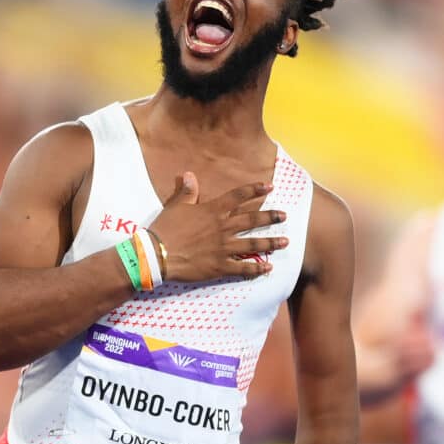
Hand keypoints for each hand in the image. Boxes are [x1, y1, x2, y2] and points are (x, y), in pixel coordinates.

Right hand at [149, 172, 287, 281]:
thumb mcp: (176, 206)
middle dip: (270, 217)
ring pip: (253, 244)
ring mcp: (223, 248)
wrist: (157, 254)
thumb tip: (190, 175)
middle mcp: (223, 228)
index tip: (269, 186)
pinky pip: (243, 268)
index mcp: (213, 211)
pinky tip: (268, 268)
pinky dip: (257, 269)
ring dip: (270, 242)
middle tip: (285, 216)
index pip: (238, 197)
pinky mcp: (220, 266)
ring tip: (285, 241)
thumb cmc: (166, 229)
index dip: (255, 190)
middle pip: (252, 220)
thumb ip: (188, 192)